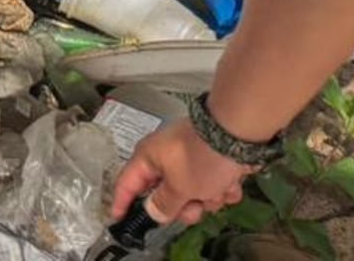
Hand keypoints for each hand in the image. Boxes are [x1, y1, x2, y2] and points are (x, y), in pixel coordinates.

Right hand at [110, 119, 252, 226]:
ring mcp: (190, 161)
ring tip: (218, 190)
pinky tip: (230, 182)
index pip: (127, 184)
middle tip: (196, 208)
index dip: (121, 202)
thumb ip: (164, 204)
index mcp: (148, 159)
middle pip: (167, 196)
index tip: (117, 218)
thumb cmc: (199, 159)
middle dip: (185, 207)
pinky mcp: (211, 163)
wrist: (236, 135)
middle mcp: (165, 159)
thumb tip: (153, 212)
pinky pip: (212, 186)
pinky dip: (222, 188)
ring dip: (208, 199)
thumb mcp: (180, 187)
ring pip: (193, 194)